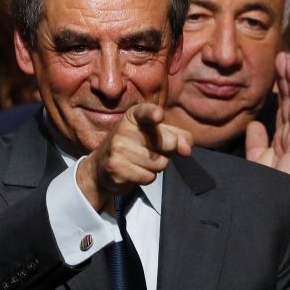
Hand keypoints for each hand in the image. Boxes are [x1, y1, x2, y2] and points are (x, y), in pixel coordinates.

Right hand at [78, 103, 192, 210]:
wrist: (102, 166)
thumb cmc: (135, 146)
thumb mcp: (157, 134)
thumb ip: (178, 137)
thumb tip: (186, 150)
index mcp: (134, 116)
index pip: (145, 112)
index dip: (153, 114)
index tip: (158, 115)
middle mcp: (123, 129)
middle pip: (167, 144)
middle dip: (166, 151)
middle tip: (150, 149)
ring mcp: (118, 150)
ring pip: (160, 163)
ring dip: (156, 166)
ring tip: (140, 161)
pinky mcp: (117, 169)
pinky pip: (149, 177)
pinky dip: (147, 177)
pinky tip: (134, 171)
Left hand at [245, 52, 289, 178]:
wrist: (267, 204)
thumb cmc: (264, 185)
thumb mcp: (257, 160)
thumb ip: (256, 142)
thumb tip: (255, 124)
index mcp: (285, 138)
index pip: (284, 106)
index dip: (282, 86)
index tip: (278, 66)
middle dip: (289, 78)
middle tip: (285, 54)